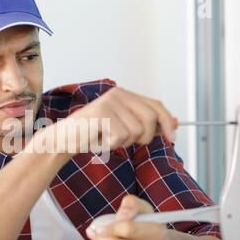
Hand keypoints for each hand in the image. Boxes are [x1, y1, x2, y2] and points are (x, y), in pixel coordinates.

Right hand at [39, 87, 177, 156]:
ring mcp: (109, 102)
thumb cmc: (92, 135)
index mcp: (124, 94)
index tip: (171, 138)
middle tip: (125, 142)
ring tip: (106, 138)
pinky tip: (99, 140)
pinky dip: (111, 145)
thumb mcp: (123, 128)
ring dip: (123, 142)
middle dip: (144, 137)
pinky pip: (120, 137)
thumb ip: (146, 124)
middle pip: (151, 118)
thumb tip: (175, 124)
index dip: (167, 122)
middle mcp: (118, 94)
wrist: (64, 140)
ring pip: (136, 131)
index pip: (156, 105)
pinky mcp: (101, 113)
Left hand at [86, 195, 176, 239]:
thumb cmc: (150, 226)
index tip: (98, 226)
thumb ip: (131, 204)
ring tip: (102, 236)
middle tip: (95, 230)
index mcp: (157, 233)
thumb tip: (119, 217)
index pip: (128, 229)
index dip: (110, 227)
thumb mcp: (144, 209)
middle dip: (100, 237)